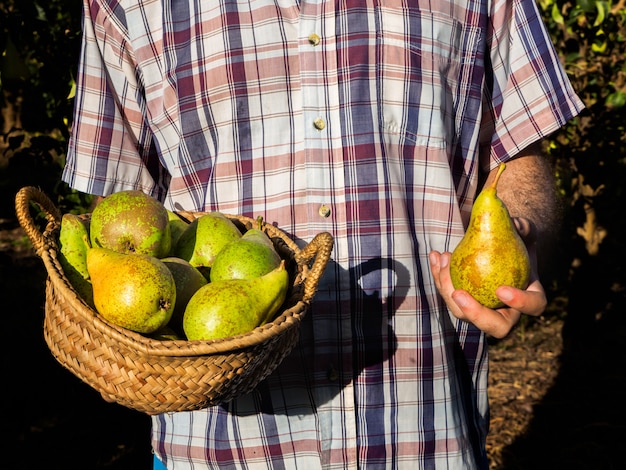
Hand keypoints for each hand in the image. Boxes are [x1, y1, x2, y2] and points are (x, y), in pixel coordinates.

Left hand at [429, 218, 546, 338]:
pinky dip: (440, 275)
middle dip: (474, 314)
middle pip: (494, 326)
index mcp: (530, 296)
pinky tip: (435, 255)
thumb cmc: (515, 236)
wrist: (496, 243)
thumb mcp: (523, 228)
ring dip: (448, 288)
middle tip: (458, 294)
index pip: (533, 306)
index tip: (501, 289)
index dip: (520, 303)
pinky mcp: (462, 302)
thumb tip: (514, 224)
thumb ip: (523, 227)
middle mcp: (507, 310)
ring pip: (462, 312)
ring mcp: (483, 310)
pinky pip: (448, 294)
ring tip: (444, 260)